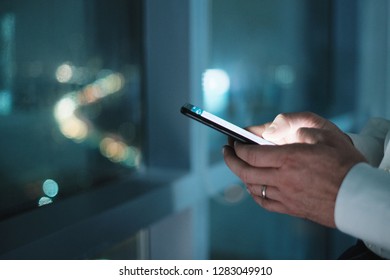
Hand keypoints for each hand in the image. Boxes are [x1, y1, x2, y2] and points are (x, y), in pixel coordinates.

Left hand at [223, 113, 366, 227]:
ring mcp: (285, 196)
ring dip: (241, 174)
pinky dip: (253, 192)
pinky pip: (263, 203)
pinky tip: (254, 186)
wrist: (360, 196)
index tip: (232, 141)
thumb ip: (295, 127)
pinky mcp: (291, 208)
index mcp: (289, 159)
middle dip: (230, 160)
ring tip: (241, 165)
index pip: (250, 154)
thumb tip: (270, 131)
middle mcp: (283, 179)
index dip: (237, 147)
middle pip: (244, 171)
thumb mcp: (324, 133)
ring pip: (251, 187)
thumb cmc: (345, 163)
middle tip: (226, 152)